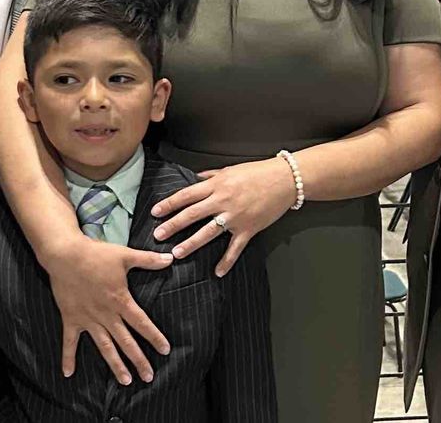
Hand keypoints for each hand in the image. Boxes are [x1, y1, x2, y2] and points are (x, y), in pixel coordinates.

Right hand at [43, 235, 172, 384]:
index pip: (142, 323)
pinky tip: (68, 374)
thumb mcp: (124, 255)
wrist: (65, 254)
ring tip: (126, 381)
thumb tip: (171, 258)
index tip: (165, 350)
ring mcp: (88, 319)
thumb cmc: (96, 254)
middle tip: (149, 377)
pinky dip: (68, 357)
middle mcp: (106, 315)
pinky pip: (70, 342)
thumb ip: (148, 260)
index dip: (154, 337)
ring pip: (104, 347)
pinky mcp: (72, 319)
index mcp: (120, 301)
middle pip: (126, 341)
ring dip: (115, 365)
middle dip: (139, 360)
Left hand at [151, 158, 295, 276]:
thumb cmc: (257, 172)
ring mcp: (235, 216)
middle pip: (192, 214)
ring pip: (208, 232)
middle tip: (158, 235)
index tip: (155, 212)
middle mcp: (223, 201)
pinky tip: (218, 272)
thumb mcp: (230, 169)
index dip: (169, 204)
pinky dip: (227, 261)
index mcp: (216, 185)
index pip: (186, 195)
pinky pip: (235, 248)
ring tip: (177, 253)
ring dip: (191, 244)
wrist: (284, 180)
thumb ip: (211, 176)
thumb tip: (195, 178)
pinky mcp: (248, 228)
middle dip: (173, 225)